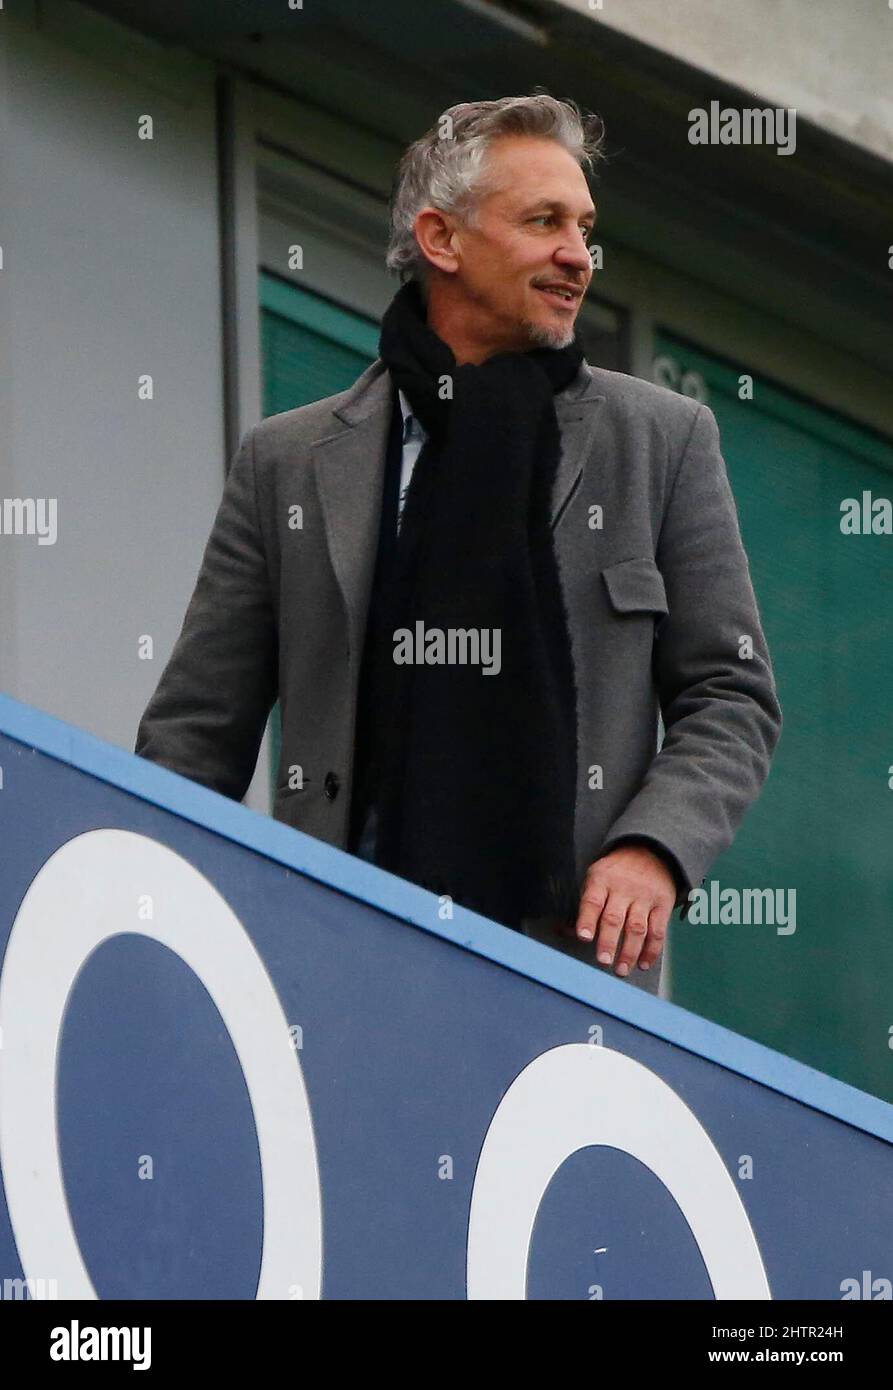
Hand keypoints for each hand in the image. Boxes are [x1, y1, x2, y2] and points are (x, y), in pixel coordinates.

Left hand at [564, 844, 676, 975]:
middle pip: (614, 918)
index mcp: (601, 881)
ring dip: (629, 952)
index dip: (587, 920)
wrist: (649, 851)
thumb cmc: (615, 872)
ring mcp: (644, 897)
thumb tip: (565, 932)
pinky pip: (658, 930)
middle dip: (608, 942)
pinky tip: (643, 963)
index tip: (584, 937)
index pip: (592, 901)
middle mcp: (623, 889)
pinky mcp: (662, 904)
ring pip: (637, 928)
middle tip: (603, 961)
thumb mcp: (595, 878)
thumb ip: (584, 906)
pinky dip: (652, 950)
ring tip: (622, 969)